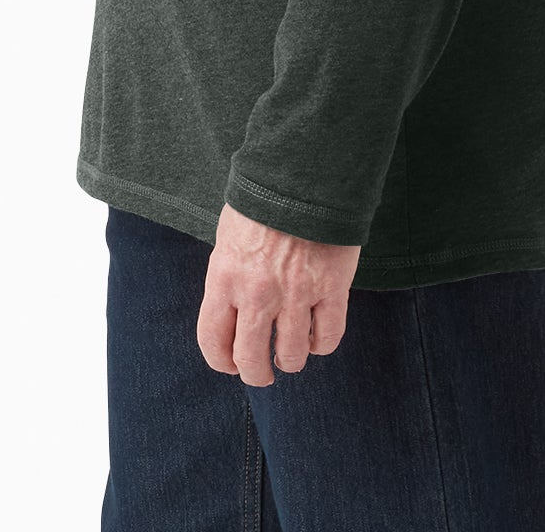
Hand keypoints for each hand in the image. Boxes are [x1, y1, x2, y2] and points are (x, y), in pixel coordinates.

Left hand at [196, 202, 359, 384]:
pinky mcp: (331, 287)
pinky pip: (328, 337)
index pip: (213, 341)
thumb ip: (228, 278)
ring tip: (292, 352)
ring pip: (292, 356)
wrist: (305, 172)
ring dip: (291, 360)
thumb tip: (231, 314)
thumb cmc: (263, 202)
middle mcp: (257, 293)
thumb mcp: (229, 238)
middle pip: (251, 360)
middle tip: (264, 370)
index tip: (231, 364)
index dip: (222, 362)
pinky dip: (322, 344)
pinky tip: (317, 335)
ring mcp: (296, 293)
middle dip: (256, 373)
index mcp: (224, 277)